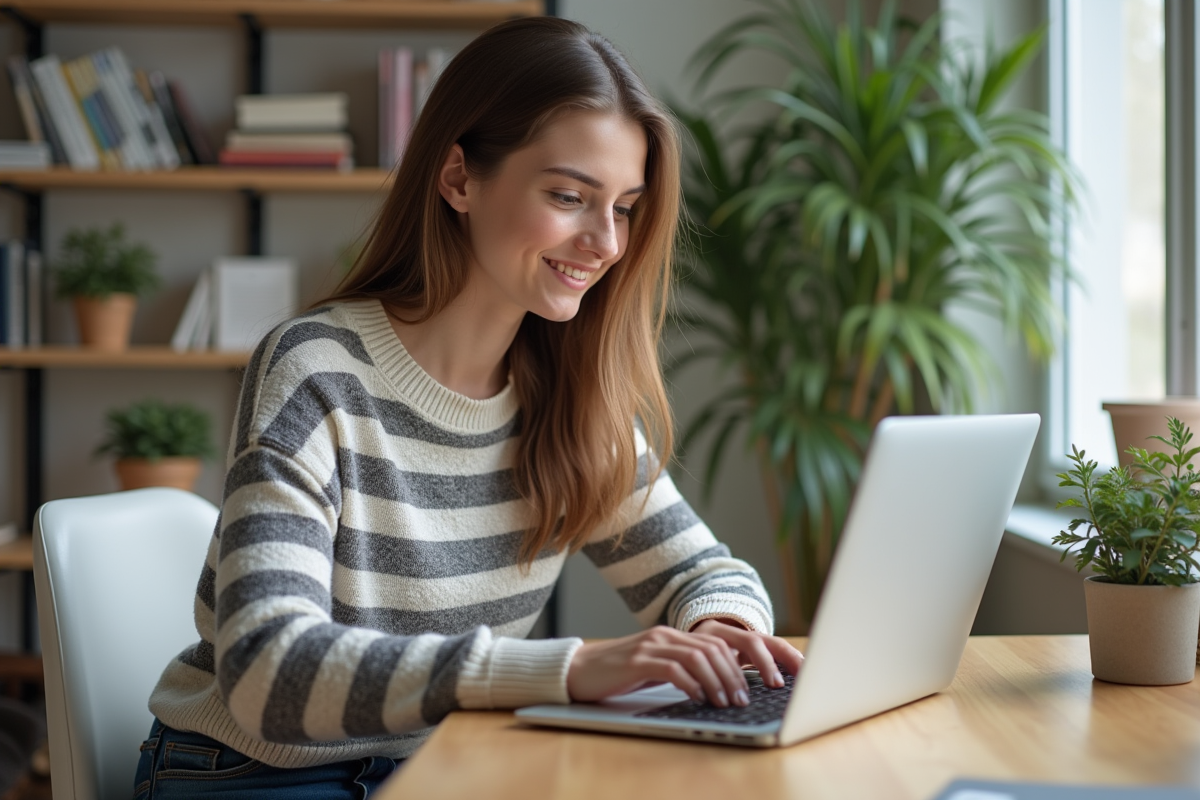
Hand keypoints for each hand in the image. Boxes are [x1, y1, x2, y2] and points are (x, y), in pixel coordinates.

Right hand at [566, 623, 803, 707]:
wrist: (579, 670)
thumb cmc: (619, 673)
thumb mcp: (655, 668)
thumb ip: (681, 670)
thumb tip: (716, 687)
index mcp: (672, 636)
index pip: (716, 643)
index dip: (739, 664)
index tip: (751, 687)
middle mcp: (665, 636)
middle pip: (712, 648)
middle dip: (733, 675)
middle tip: (742, 699)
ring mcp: (651, 646)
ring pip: (697, 657)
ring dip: (716, 681)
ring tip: (725, 702)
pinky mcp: (637, 661)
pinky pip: (672, 669)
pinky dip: (690, 684)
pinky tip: (698, 699)